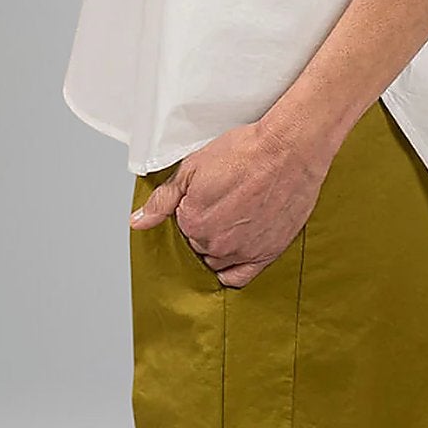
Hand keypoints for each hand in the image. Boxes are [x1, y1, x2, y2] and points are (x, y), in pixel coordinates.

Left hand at [129, 116, 330, 287]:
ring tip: (235, 218)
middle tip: (223, 202)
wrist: (288, 150)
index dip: (193, 208)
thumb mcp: (195, 165)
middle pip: (199, 244)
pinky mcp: (267, 254)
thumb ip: (163, 198)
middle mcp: (215, 244)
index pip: (182, 226)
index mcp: (192, 222)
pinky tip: (236, 252)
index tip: (207, 195)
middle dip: (206, 226)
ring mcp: (242, 252)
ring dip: (220, 245)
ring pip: (218, 260)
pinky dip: (233, 269)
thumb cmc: (246, 152)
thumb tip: (138, 221)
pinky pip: (240, 277)